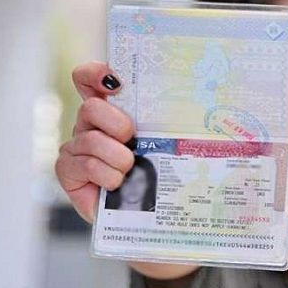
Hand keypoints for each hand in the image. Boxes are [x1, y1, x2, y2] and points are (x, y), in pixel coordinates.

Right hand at [55, 61, 198, 279]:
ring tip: (130, 170)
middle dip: (117, 123)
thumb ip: (175, 123)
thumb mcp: (168, 144)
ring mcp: (77, 146)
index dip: (95, 73)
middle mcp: (90, 124)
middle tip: (133, 139)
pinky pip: (84, 164)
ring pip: (90, 139)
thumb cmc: (158, 173)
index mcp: (111, 109)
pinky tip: (117, 184)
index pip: (89, 78)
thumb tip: (220, 110)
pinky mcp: (68, 169)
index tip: (116, 82)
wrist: (146, 214)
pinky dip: (106, 175)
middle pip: (91, 107)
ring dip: (117, 157)